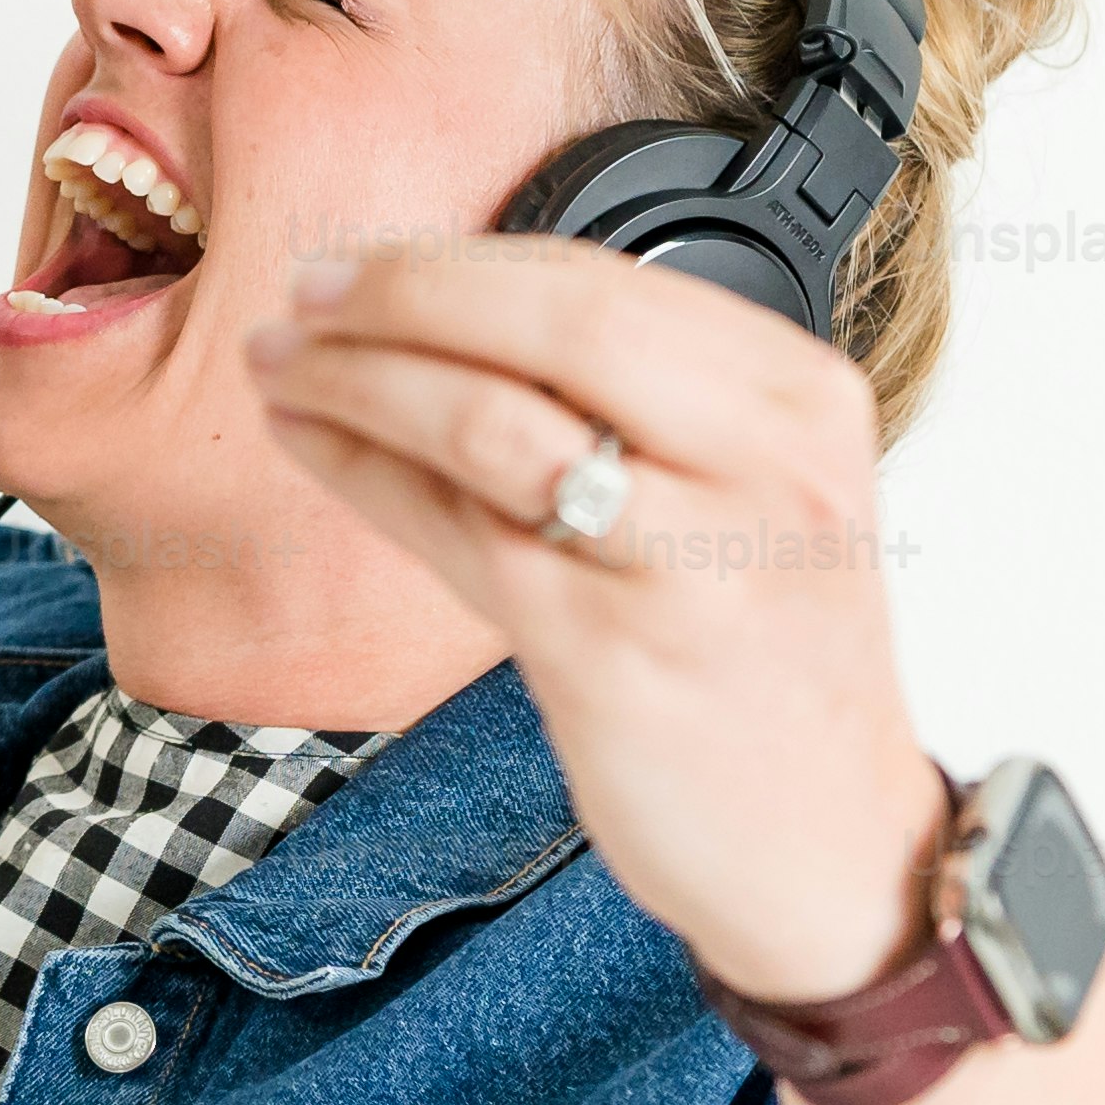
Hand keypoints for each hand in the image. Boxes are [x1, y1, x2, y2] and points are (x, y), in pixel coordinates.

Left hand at [243, 238, 944, 1004]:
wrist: (827, 842)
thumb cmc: (763, 657)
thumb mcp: (748, 494)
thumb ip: (635, 399)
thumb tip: (440, 303)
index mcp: (801, 400)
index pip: (602, 278)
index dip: (454, 262)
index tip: (355, 263)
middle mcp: (762, 464)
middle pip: (549, 320)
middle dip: (398, 295)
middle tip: (298, 295)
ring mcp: (688, 559)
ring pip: (486, 421)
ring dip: (355, 380)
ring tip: (278, 367)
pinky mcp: (611, 651)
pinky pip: (456, 532)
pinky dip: (364, 473)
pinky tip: (312, 445)